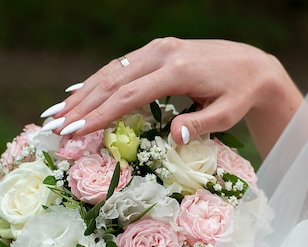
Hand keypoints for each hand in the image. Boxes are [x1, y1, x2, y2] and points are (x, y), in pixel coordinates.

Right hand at [42, 38, 302, 156]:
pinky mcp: (158, 50)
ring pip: (112, 72)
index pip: (129, 95)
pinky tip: (78, 93)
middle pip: (112, 81)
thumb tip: (173, 136)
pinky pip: (121, 66)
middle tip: (53, 127)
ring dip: (82, 93)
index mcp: (177, 70)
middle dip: (80, 105)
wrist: (253, 66)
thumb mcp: (228, 113)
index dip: (100, 115)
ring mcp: (158, 49)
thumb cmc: (240, 95)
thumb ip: (201, 124)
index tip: (75, 132)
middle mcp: (162, 54)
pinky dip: (97, 81)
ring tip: (56, 113)